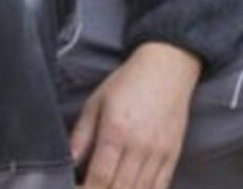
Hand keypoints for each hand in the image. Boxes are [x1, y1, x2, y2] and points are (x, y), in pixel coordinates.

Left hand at [70, 42, 200, 188]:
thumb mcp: (96, 102)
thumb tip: (68, 163)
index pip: (99, 178)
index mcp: (116, 132)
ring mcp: (159, 152)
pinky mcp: (173, 154)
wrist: (168, 67)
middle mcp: (139, 146)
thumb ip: (81, 135)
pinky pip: (160, 187)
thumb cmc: (129, 82)